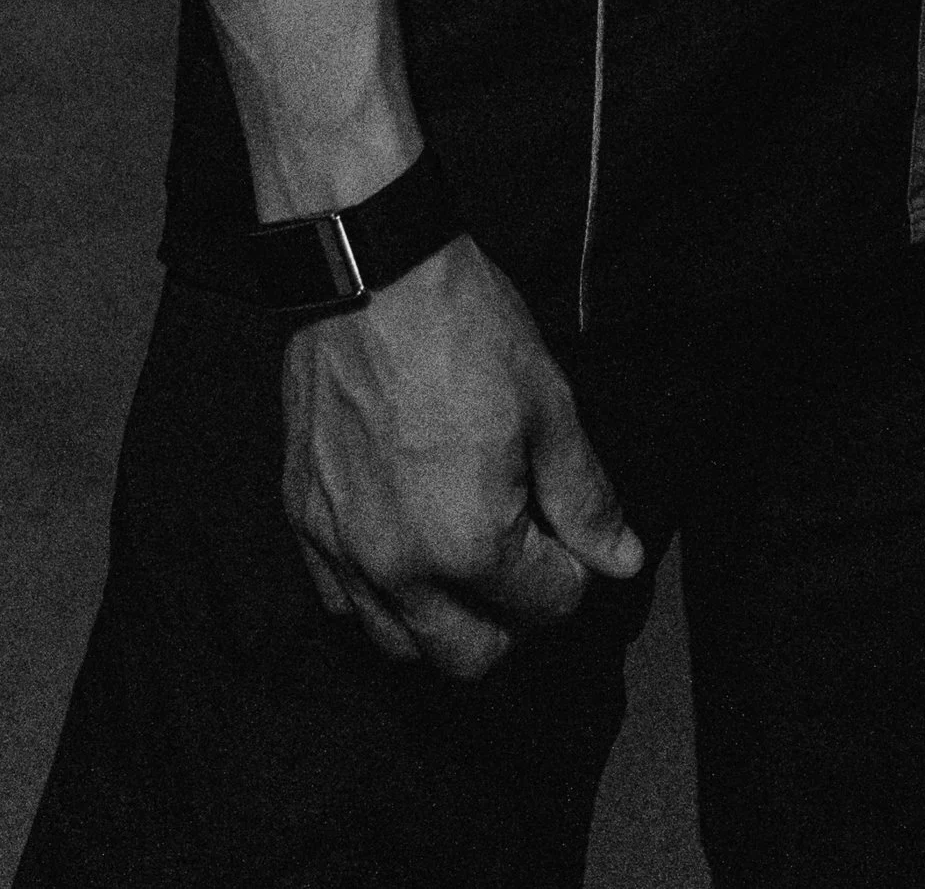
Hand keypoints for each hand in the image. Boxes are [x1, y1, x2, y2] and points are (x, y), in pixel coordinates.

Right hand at [281, 233, 644, 678]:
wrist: (370, 267)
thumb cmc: (464, 329)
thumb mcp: (549, 407)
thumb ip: (586, 500)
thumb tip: (621, 560)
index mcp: (470, 543)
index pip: (547, 605)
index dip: (574, 570)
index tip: (569, 530)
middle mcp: (398, 568)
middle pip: (471, 656)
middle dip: (513, 620)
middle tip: (527, 558)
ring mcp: (341, 548)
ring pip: (399, 643)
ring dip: (443, 619)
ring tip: (466, 558)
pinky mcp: (303, 517)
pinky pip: (341, 601)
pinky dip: (378, 595)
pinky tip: (405, 544)